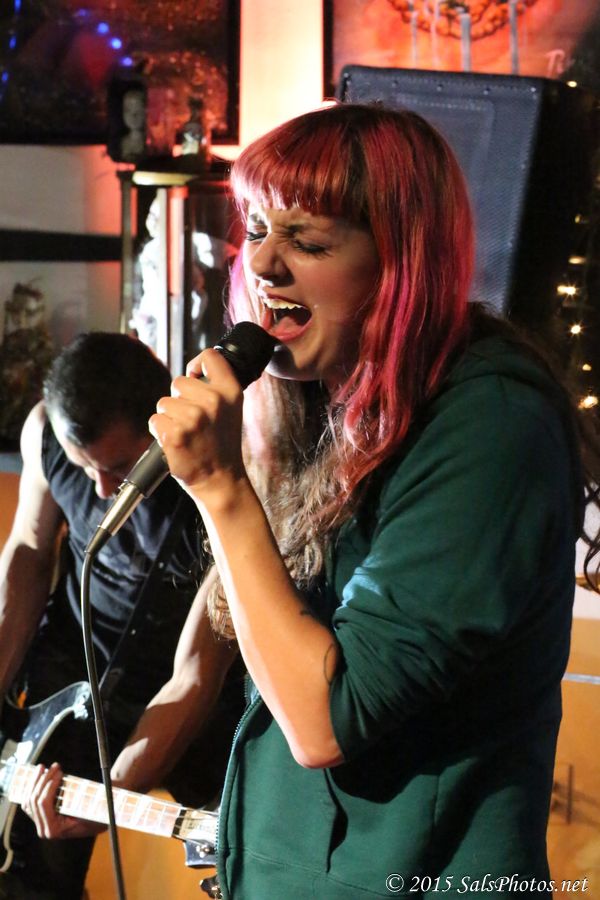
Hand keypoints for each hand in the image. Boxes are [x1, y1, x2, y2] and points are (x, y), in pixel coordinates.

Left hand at [22, 762, 105, 839]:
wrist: (97, 821)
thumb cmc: (96, 815)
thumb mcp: (91, 808)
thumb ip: (84, 800)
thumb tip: (91, 782)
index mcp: (54, 829)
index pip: (44, 803)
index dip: (49, 785)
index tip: (59, 771)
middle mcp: (44, 829)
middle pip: (34, 800)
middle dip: (43, 780)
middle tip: (55, 766)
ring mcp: (40, 824)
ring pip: (29, 800)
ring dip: (35, 781)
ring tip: (44, 767)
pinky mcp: (39, 818)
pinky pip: (29, 802)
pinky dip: (32, 787)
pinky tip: (38, 775)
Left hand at [149, 349, 246, 505]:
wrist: (220, 480)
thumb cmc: (222, 446)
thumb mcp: (232, 410)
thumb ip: (216, 388)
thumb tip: (193, 371)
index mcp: (230, 392)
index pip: (210, 356)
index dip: (197, 364)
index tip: (195, 376)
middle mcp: (213, 402)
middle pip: (178, 382)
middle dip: (179, 399)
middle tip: (194, 421)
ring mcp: (193, 418)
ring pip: (164, 403)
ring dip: (169, 417)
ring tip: (186, 433)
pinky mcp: (175, 434)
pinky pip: (155, 420)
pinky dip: (160, 431)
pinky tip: (176, 442)